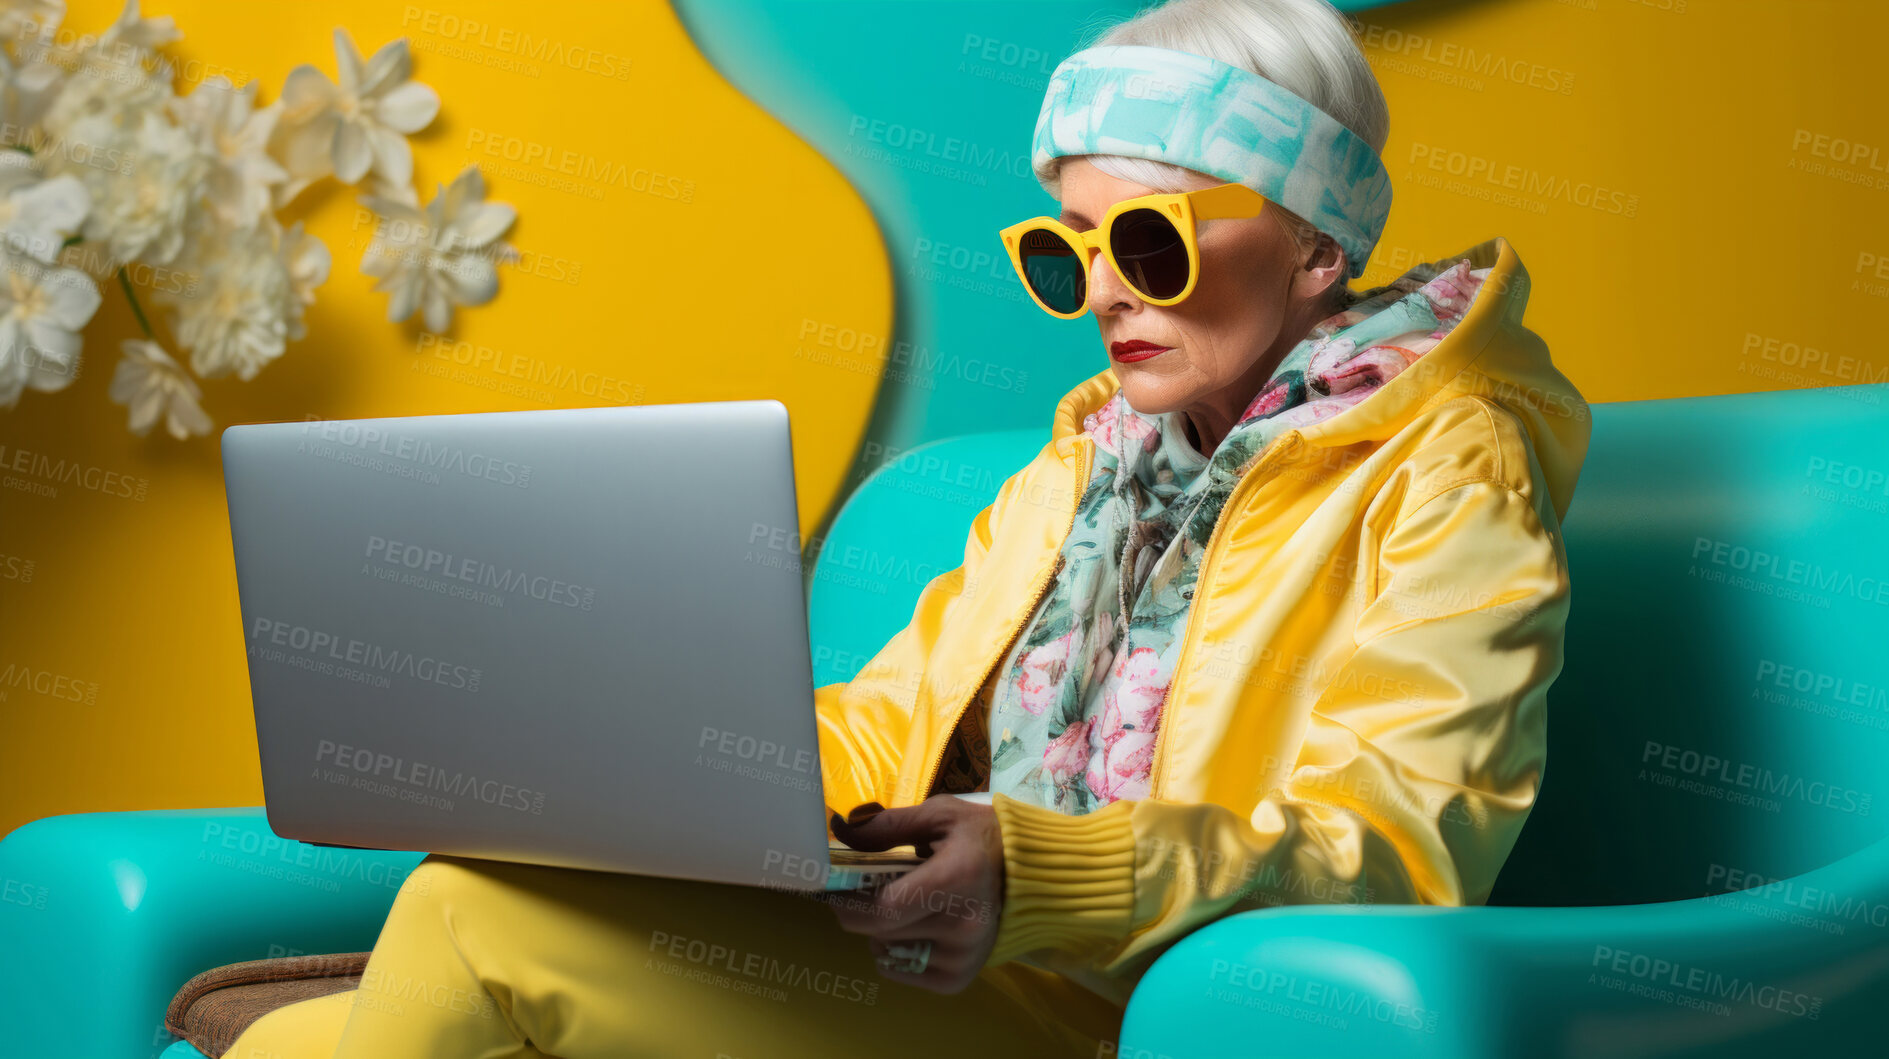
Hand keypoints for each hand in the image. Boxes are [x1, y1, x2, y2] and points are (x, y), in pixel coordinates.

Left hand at [823, 795, 1004, 994]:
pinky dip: (895, 952)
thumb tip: (840, 830)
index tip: (832, 887)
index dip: (848, 902)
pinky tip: (913, 928)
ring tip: (899, 905)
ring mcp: (963, 957)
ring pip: (886, 952)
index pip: (884, 908)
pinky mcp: (960, 977)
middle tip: (859, 891)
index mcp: (956, 880)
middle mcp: (963, 926)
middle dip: (858, 911)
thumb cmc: (981, 838)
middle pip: (879, 931)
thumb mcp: (938, 816)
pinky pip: (903, 972)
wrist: (1031, 874)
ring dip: (878, 930)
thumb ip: (888, 826)